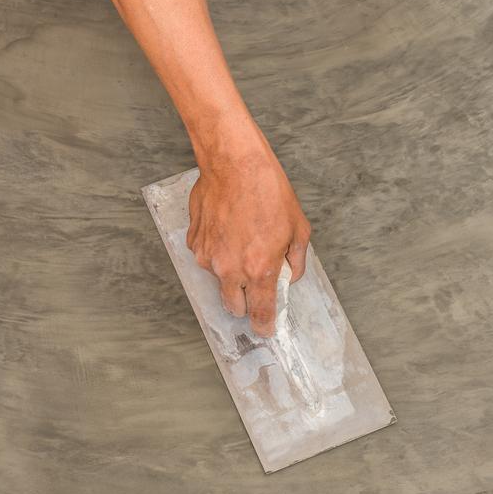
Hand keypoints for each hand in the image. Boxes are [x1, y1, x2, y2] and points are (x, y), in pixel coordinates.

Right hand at [186, 143, 310, 337]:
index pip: (260, 312)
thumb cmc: (268, 191)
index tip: (265, 329)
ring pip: (219, 279)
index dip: (264, 324)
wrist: (235, 163)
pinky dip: (217, 249)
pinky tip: (228, 227)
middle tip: (255, 282)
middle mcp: (229, 268)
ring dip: (230, 270)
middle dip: (245, 301)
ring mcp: (208, 256)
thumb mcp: (298, 228)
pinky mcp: (194, 241)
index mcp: (259, 269)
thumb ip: (295, 262)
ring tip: (242, 238)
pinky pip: (207, 256)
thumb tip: (288, 277)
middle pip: (233, 305)